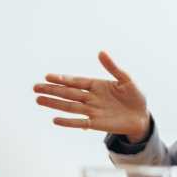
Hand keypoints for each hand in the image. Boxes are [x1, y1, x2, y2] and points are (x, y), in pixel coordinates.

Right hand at [34, 51, 149, 140]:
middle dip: (52, 90)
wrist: (142, 117)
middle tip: (35, 87)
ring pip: (70, 107)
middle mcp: (91, 98)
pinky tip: (55, 119)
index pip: (76, 81)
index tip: (48, 76)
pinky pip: (80, 123)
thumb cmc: (135, 96)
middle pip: (68, 93)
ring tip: (39, 100)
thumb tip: (101, 52)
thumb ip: (113, 68)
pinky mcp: (96, 124)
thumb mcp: (126, 79)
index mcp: (96, 85)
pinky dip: (68, 122)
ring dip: (55, 104)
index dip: (63, 79)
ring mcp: (92, 111)